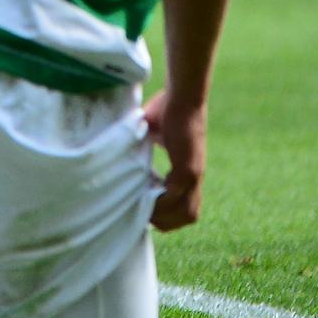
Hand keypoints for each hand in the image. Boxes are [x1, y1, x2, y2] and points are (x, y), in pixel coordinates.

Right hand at [144, 93, 206, 230]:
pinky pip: (176, 196)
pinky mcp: (188, 168)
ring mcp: (193, 174)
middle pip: (189, 216)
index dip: (167, 212)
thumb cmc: (168, 107)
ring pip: (187, 212)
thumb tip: (123, 140)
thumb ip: (145, 141)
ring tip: (144, 210)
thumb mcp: (153, 130)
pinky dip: (162, 203)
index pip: (185, 205)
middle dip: (167, 222)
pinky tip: (146, 198)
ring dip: (164, 216)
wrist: (183, 95)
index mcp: (188, 170)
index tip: (146, 208)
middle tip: (145, 216)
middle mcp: (194, 176)